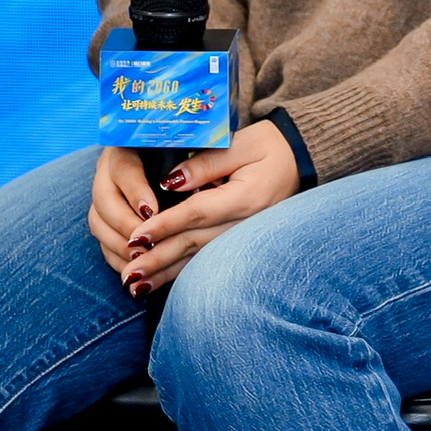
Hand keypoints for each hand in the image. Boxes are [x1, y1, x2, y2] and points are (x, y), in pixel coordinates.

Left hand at [87, 120, 302, 297]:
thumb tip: (171, 181)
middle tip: (128, 273)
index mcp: (247, 196)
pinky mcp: (241, 240)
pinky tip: (158, 283)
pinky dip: (181, 272)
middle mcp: (247, 222)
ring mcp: (246, 235)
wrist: (302, 159)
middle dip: (159, 258)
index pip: (198, 212)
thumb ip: (207, 162)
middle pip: (195, 242)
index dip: (165, 225)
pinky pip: (208, 260)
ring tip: (135, 286)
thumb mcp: (243, 143)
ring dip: (166, 273)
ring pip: (199, 258)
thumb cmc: (271, 147)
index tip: (135, 236)